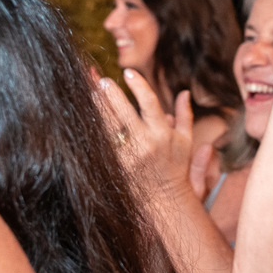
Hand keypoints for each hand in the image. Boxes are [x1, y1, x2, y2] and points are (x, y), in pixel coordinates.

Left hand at [97, 70, 194, 197]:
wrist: (165, 200)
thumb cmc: (176, 167)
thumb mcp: (186, 141)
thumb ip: (184, 115)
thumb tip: (184, 92)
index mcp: (163, 134)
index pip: (149, 103)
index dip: (138, 86)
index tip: (128, 73)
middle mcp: (145, 143)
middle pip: (123, 112)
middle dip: (111, 94)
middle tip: (102, 80)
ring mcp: (129, 155)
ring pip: (108, 125)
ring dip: (98, 107)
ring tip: (91, 92)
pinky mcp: (116, 164)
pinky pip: (103, 142)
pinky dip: (95, 128)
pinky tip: (87, 116)